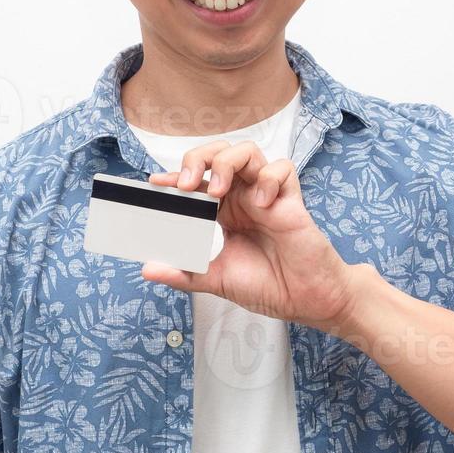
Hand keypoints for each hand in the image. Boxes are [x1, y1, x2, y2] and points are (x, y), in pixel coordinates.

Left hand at [140, 139, 362, 331]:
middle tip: (188, 185)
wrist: (305, 300)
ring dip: (228, 162)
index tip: (156, 184)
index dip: (176, 176)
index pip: (197, 181)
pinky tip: (262, 204)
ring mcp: (267, 195)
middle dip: (199, 159)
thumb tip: (148, 270)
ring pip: (248, 152)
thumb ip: (184, 273)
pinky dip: (269, 178)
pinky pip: (283, 169)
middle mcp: (243, 198)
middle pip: (219, 154)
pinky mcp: (292, 200)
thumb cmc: (267, 286)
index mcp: (224, 212)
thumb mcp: (216, 280)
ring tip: (218, 191)